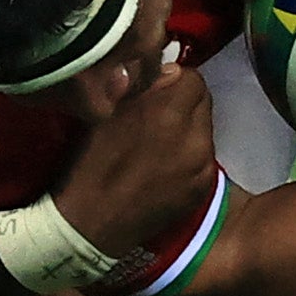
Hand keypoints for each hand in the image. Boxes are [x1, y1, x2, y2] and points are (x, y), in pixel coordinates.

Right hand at [52, 64, 217, 258]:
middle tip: (158, 113)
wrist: (91, 225)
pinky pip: (204, 156)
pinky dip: (190, 154)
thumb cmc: (90, 163)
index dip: (174, 79)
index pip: (193, 77)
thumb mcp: (106, 112)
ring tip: (161, 141)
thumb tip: (164, 70)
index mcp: (167, 112)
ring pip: (205, 128)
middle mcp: (193, 137)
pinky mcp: (203, 187)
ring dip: (188, 127)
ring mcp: (202, 165)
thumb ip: (139, 84)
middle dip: (184, 101)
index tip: (157, 90)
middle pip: (203, 100)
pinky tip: (166, 165)